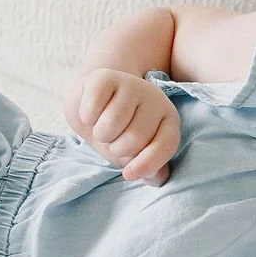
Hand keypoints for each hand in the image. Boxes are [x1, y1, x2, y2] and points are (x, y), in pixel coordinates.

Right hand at [65, 68, 180, 184]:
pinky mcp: (105, 77)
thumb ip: (149, 167)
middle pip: (135, 139)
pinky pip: (92, 110)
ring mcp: (131, 84)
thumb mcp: (135, 152)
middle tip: (113, 140)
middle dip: (117, 148)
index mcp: (168, 119)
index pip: (164, 145)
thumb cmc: (119, 129)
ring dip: (100, 135)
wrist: (95, 99)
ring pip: (111, 125)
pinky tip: (91, 113)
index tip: (128, 175)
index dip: (147, 164)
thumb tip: (155, 179)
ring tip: (102, 128)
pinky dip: (87, 119)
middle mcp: (155, 98)